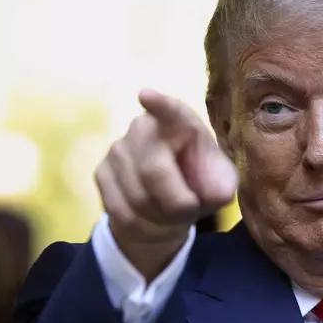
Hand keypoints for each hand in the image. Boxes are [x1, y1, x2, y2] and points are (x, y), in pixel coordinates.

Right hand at [95, 89, 237, 279]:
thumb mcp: (218, 184)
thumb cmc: (199, 184)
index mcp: (181, 122)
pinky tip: (153, 219)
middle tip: (192, 210)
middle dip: (176, 202)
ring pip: (137, 197)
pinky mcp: (101, 172)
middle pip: (153, 172)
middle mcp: (144, 128)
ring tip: (174, 214)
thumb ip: (221, 185)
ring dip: (161, 217)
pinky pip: (122, 211)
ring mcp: (118, 149)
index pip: (171, 112)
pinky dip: (143, 226)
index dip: (160, 105)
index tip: (147, 96)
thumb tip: (218, 193)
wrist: (166, 205)